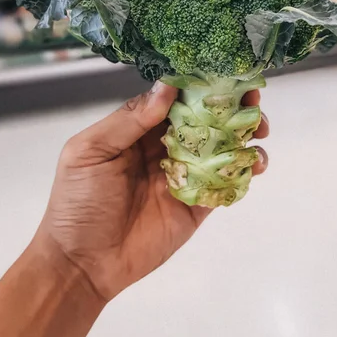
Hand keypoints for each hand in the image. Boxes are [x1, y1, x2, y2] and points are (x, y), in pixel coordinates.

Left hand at [35, 82, 268, 303]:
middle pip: (206, 120)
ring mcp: (185, 175)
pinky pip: (227, 183)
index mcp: (140, 129)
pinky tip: (255, 163)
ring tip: (259, 129)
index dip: (200, 85)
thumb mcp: (91, 151)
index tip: (225, 74)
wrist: (83, 262)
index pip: (176, 99)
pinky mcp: (198, 204)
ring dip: (244, 135)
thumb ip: (129, 120)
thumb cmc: (78, 201)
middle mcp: (166, 147)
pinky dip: (246, 171)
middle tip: (252, 101)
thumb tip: (167, 87)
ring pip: (222, 148)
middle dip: (231, 107)